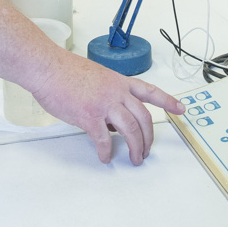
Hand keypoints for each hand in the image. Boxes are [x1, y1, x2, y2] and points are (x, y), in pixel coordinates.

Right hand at [30, 52, 184, 164]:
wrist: (46, 68)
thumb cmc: (64, 71)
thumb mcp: (96, 76)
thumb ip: (108, 94)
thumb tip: (111, 118)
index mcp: (119, 81)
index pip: (150, 91)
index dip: (168, 101)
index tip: (181, 109)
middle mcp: (116, 92)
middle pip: (144, 118)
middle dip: (148, 138)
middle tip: (146, 151)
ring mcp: (104, 104)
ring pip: (130, 129)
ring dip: (135, 148)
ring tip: (134, 158)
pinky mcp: (89, 116)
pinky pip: (103, 139)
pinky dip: (106, 151)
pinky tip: (105, 157)